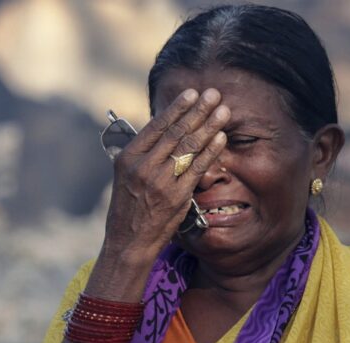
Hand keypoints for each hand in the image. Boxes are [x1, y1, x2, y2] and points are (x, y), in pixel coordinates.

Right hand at [101, 88, 228, 265]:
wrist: (128, 242)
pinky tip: (221, 137)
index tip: (192, 93)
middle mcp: (143, 167)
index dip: (176, 108)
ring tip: (223, 110)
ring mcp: (160, 182)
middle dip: (197, 111)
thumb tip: (162, 131)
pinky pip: (197, 168)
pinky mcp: (176, 196)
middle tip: (213, 94)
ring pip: (188, 147)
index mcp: (128, 158)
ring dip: (208, 125)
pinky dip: (210, 151)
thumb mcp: (126, 177)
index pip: (156, 126)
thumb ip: (143, 155)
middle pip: (175, 132)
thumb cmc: (128, 208)